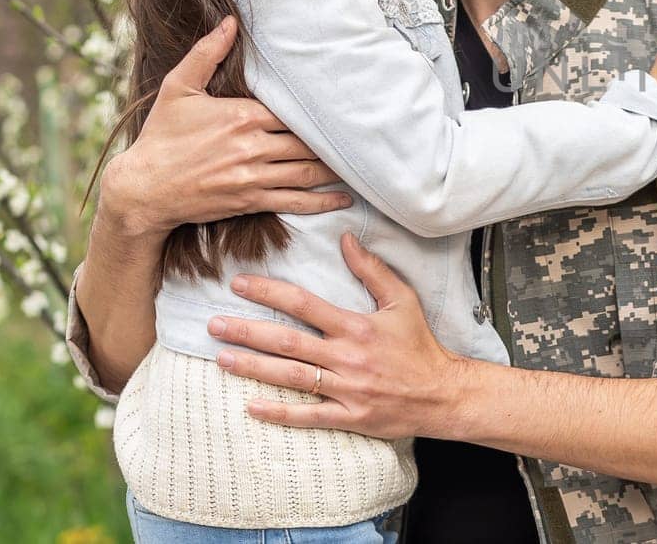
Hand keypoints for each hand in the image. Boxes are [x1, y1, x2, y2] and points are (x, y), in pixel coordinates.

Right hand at [99, 16, 351, 238]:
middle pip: (308, 141)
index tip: (343, 106)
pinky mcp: (251, 201)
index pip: (294, 111)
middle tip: (362, 135)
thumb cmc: (161, 136)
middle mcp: (253, 146)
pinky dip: (323, 201)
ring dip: (336, 169)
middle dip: (335, 140)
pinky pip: (295, 201)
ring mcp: (253, 177)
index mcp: (242, 116)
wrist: (143, 188)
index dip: (320, 110)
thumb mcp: (178, 88)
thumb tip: (230, 21)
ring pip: (308, 171)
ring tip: (360, 163)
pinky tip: (344, 198)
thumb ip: (207, 54)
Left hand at [210, 232, 463, 439]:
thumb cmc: (420, 345)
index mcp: (356, 326)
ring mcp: (347, 389)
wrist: (443, 393)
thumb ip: (372, 270)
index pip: (304, 304)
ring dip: (253, 367)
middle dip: (247, 331)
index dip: (269, 293)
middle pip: (288, 341)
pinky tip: (251, 406)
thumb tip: (346, 239)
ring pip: (291, 377)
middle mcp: (347, 356)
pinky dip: (279, 413)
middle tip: (214, 325)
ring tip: (221, 359)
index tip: (239, 285)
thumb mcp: (402, 300)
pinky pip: (308, 416)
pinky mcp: (350, 416)